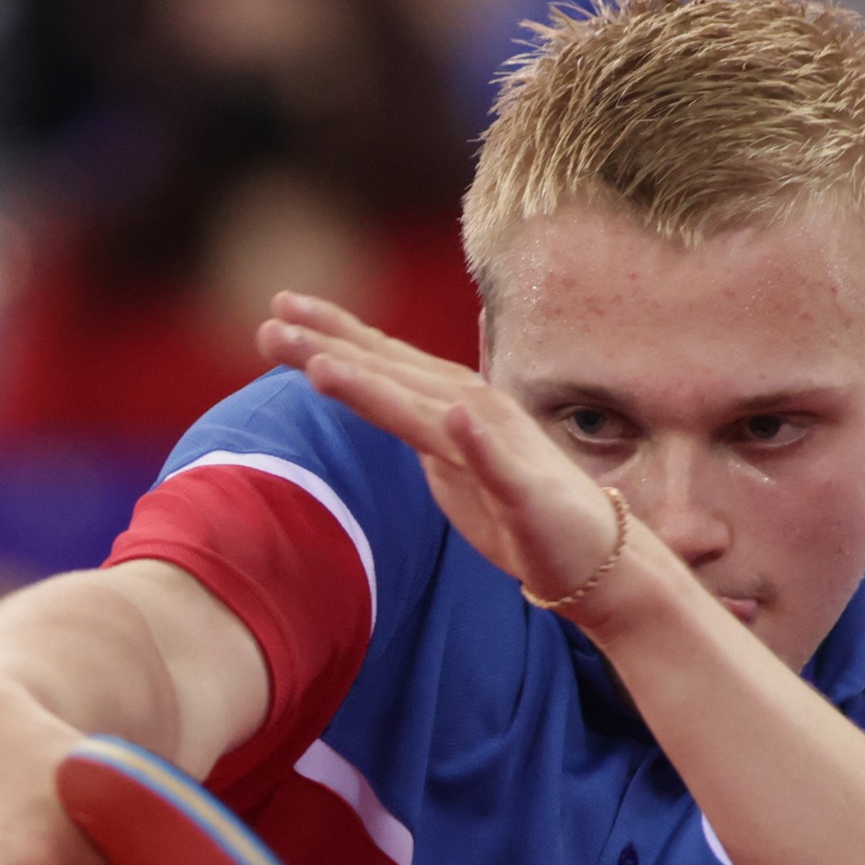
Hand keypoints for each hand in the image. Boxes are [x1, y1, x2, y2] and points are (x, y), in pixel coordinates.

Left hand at [254, 292, 638, 611]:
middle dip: (329, 347)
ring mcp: (498, 449)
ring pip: (428, 411)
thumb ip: (418, 422)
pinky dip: (476, 440)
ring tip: (322, 367)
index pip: (382, 361)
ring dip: (377, 386)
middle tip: (270, 322)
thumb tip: (383, 390)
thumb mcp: (451, 460)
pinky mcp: (524, 491)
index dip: (331, 333)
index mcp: (448, 405)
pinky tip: (454, 419)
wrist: (594, 556)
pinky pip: (497, 464)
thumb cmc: (519, 510)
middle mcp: (470, 412)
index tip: (278, 308)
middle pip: (390, 375)